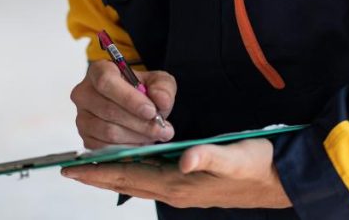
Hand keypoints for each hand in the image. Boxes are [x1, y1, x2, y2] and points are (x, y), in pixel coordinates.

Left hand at [61, 138, 292, 209]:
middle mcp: (176, 191)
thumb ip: (209, 157)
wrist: (280, 179)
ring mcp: (182, 190)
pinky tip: (127, 166)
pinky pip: (151, 179)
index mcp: (180, 185)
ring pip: (138, 181)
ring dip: (112, 174)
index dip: (100, 173)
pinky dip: (133, 172)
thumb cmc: (257, 164)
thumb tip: (185, 158)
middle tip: (68, 169)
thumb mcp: (235, 156)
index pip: (129, 177)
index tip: (72, 169)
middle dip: (97, 176)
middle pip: (127, 182)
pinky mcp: (189, 184)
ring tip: (89, 168)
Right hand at [70, 61, 175, 148]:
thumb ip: (163, 87)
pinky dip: (128, 147)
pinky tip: (142, 142)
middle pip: (109, 110)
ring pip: (108, 132)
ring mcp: (82, 117)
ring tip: (156, 135)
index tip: (151, 111)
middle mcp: (84, 93)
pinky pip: (106, 148)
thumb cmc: (142, 90)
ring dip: (137, 136)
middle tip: (163, 129)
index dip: (129, 98)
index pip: (106, 82)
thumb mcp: (158, 81)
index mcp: (98, 71)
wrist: (134, 107)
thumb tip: (161, 100)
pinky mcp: (86, 138)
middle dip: (140, 123)